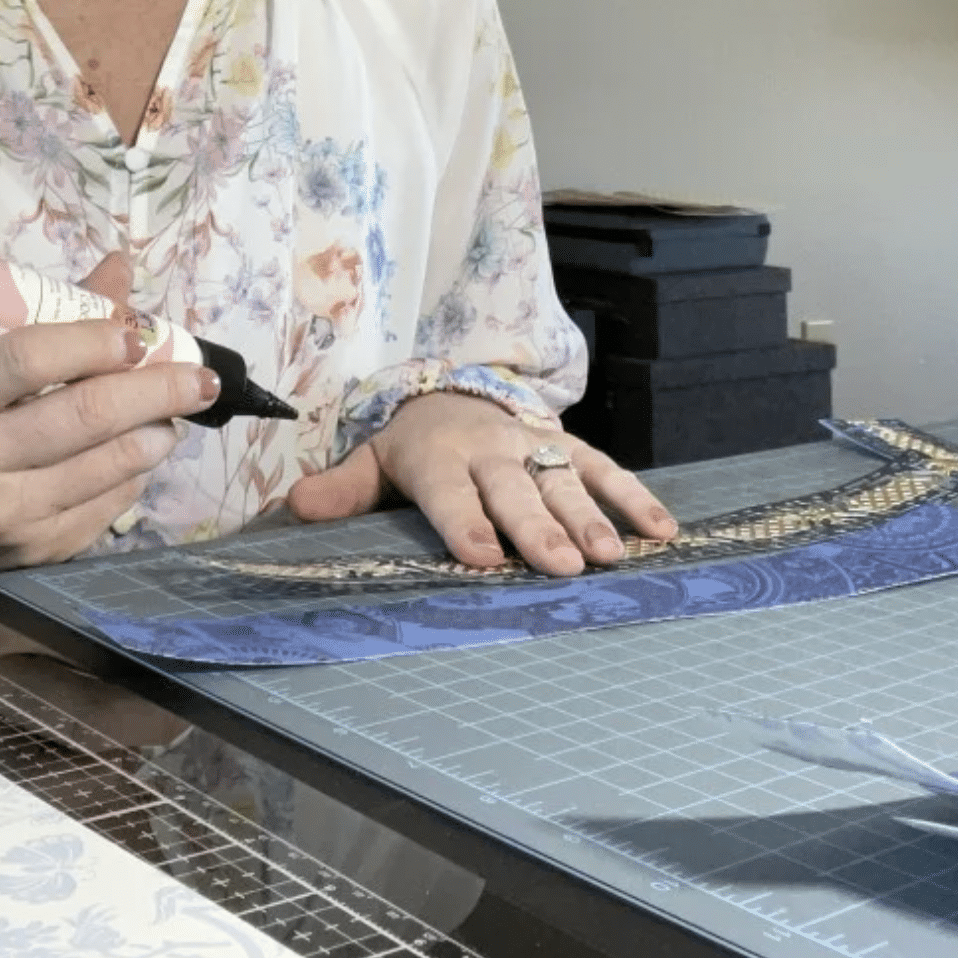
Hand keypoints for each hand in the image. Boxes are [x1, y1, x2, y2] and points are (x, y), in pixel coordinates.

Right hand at [0, 253, 219, 587]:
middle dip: (155, 390)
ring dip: (157, 431)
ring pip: (107, 464)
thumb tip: (121, 268)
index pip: (26, 359)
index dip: (89, 342)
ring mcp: (4, 515)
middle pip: (83, 415)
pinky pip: (109, 503)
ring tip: (177, 411)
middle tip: (200, 377)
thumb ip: (50, 319)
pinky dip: (135, 471)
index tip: (135, 337)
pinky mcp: (38, 553)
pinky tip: (141, 450)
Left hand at [287, 393, 676, 576]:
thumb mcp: (372, 463)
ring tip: (611, 556)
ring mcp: (533, 445)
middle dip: (537, 527)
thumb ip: (342, 489)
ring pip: (563, 482)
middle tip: (561, 564)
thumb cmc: (412, 448)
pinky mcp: (568, 446)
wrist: (452, 394)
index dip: (466, 524)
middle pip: (514, 490)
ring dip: (590, 518)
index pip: (450, 495)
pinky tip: (661, 532)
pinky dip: (634, 497)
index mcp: (439, 458)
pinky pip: (605, 469)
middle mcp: (490, 450)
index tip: (483, 556)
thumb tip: (296, 506)